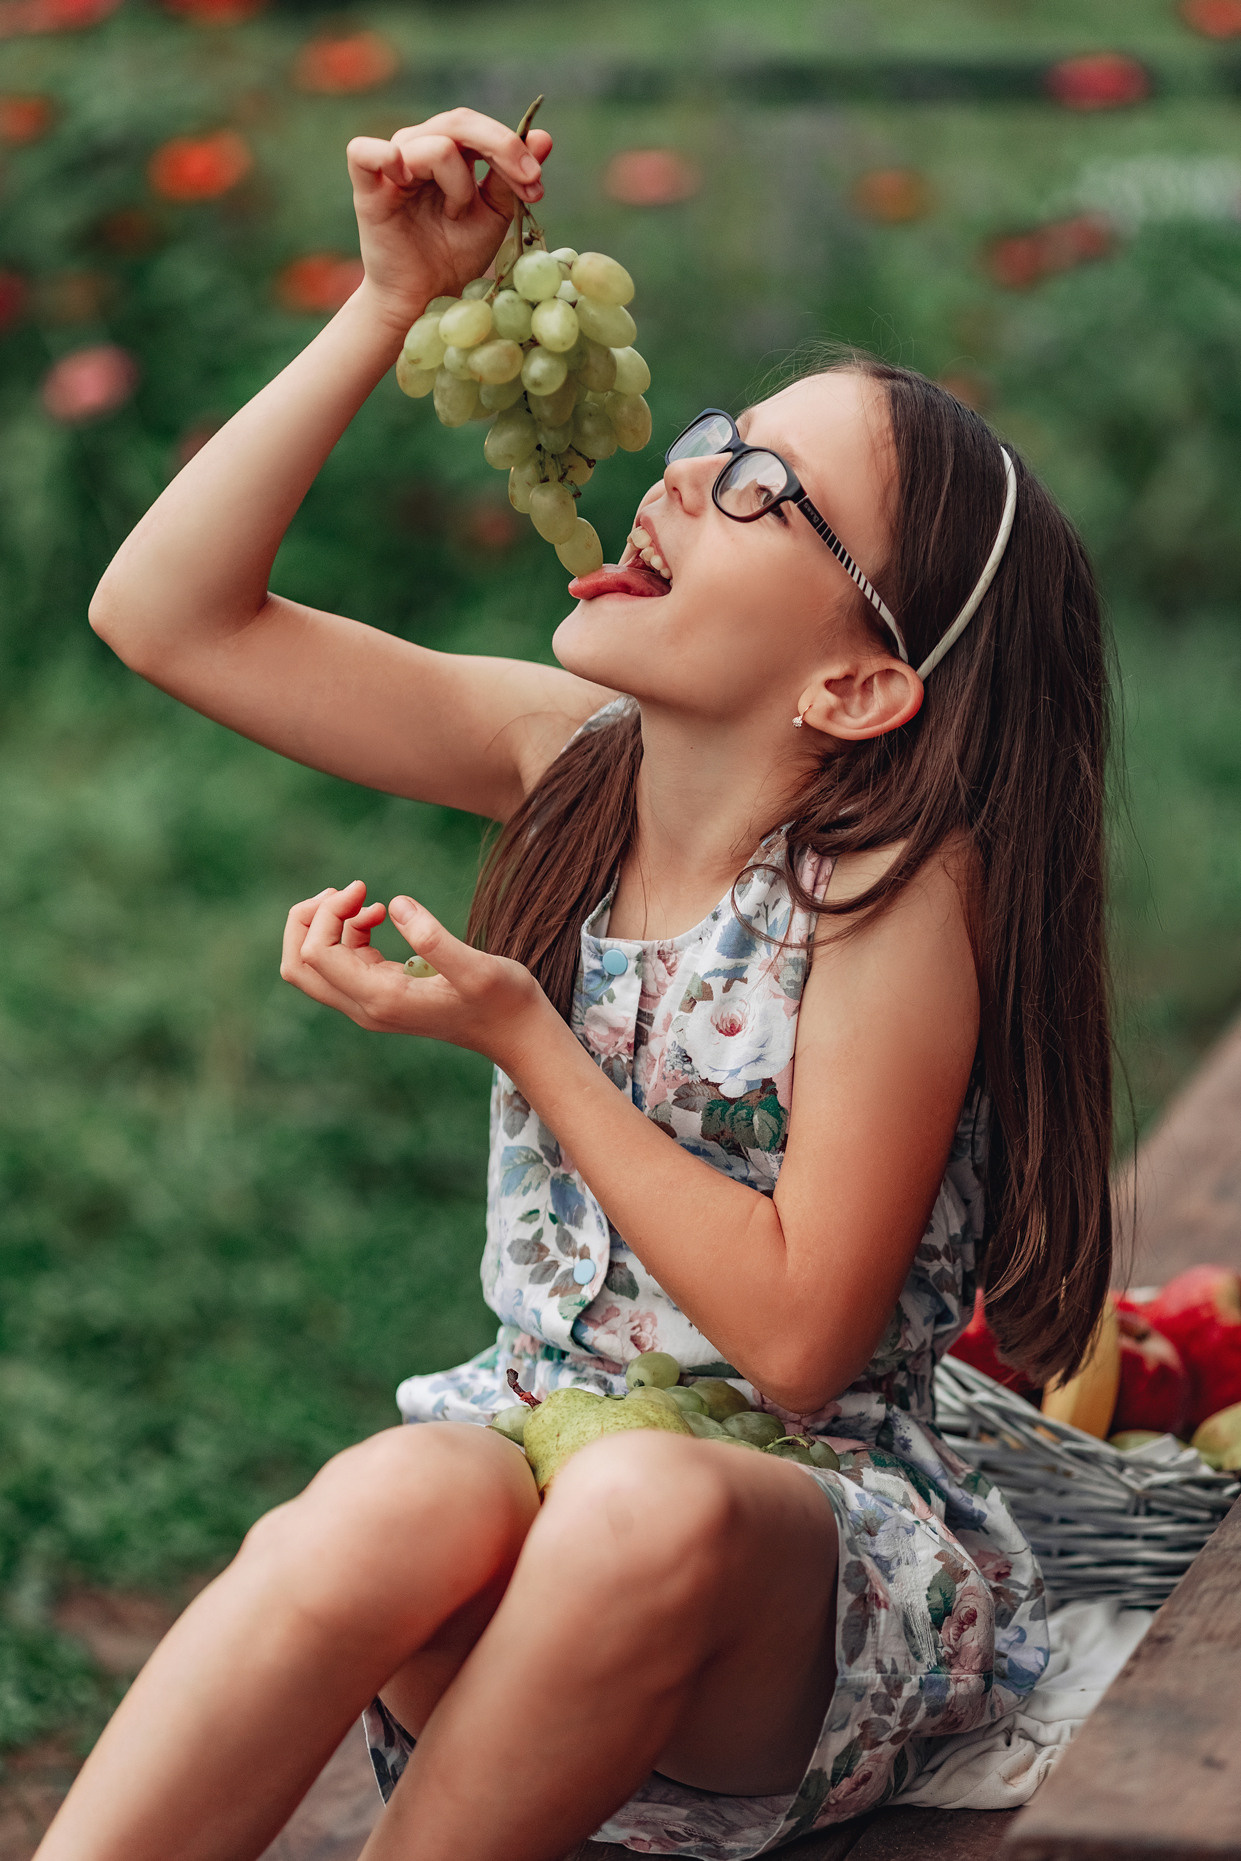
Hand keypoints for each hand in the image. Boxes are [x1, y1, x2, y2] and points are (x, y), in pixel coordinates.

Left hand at [280, 879, 546, 1068]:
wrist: (516, 1033)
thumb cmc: (503, 1000)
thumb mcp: (479, 968)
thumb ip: (435, 938)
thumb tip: (393, 903)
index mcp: (382, 999)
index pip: (318, 954)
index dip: (327, 913)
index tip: (363, 887)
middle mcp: (366, 1007)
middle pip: (298, 966)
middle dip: (307, 921)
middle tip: (346, 890)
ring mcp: (369, 1005)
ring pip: (313, 965)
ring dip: (326, 924)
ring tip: (365, 898)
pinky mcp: (379, 995)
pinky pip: (339, 963)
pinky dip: (345, 932)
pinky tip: (377, 914)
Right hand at [345, 107, 552, 331]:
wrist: (425, 298)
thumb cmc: (455, 254)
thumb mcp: (492, 215)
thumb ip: (510, 176)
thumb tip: (544, 137)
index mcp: (448, 149)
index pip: (478, 128)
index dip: (511, 148)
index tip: (537, 187)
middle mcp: (418, 147)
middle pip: (459, 123)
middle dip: (501, 150)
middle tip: (526, 184)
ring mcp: (392, 166)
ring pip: (435, 146)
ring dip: (459, 185)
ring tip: (455, 217)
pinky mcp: (367, 189)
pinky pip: (363, 152)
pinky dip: (384, 156)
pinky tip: (403, 175)